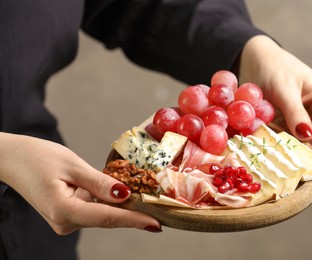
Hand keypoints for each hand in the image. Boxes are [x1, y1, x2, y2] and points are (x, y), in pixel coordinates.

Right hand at [0, 133, 160, 233]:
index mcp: (64, 210)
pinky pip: (93, 208)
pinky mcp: (67, 214)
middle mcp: (64, 222)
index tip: (156, 224)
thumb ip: (100, 183)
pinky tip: (119, 192)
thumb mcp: (73, 165)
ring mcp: (65, 220)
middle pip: (107, 218)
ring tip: (144, 195)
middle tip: (160, 209)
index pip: (108, 217)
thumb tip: (125, 195)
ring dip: (121, 205)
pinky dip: (108, 201)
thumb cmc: (37, 157)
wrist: (12, 159)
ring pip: (102, 214)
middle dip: (133, 212)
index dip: (134, 220)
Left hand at [238, 35, 311, 162]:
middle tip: (298, 176)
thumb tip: (308, 136)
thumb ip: (295, 113)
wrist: (256, 60)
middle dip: (306, 156)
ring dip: (291, 155)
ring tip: (284, 172)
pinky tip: (271, 159)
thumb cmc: (274, 68)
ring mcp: (304, 121)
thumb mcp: (284, 89)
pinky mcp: (289, 126)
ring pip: (301, 144)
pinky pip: (287, 141)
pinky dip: (279, 148)